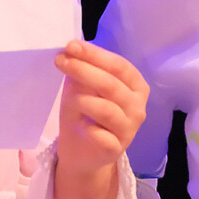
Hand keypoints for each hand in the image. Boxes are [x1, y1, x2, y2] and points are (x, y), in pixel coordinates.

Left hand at [54, 41, 147, 177]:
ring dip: (82, 100)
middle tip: (61, 61)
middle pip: (111, 84)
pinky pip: (99, 135)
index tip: (71, 46)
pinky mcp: (116, 149)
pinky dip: (85, 127)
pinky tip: (79, 125)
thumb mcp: (82, 87)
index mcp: (135, 86)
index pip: (118, 65)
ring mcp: (129, 129)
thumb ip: (83, 70)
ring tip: (69, 99)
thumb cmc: (84, 113)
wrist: (81, 152)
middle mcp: (138, 106)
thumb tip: (72, 51)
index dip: (95, 55)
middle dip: (84, 70)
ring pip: (106, 109)